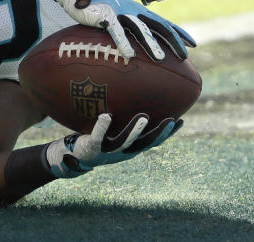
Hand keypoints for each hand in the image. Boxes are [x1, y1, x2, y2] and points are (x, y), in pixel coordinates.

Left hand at [44, 113, 181, 177]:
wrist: (73, 156)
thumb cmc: (95, 139)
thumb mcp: (112, 131)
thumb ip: (123, 118)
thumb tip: (133, 96)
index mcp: (129, 148)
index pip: (153, 142)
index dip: (167, 134)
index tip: (181, 121)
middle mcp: (121, 151)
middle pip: (144, 144)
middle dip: (158, 134)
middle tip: (171, 120)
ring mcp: (107, 150)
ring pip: (124, 142)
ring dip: (134, 131)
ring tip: (144, 118)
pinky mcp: (92, 147)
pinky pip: (98, 136)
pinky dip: (102, 126)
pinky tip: (106, 115)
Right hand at [56, 0, 195, 60]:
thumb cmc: (100, 6)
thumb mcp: (119, 15)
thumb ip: (130, 25)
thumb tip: (139, 43)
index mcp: (138, 11)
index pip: (164, 22)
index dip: (178, 32)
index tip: (192, 44)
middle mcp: (133, 11)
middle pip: (158, 26)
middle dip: (172, 40)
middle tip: (184, 56)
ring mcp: (120, 13)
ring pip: (139, 29)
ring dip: (151, 44)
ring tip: (160, 58)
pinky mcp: (105, 16)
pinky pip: (115, 30)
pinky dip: (123, 42)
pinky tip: (130, 54)